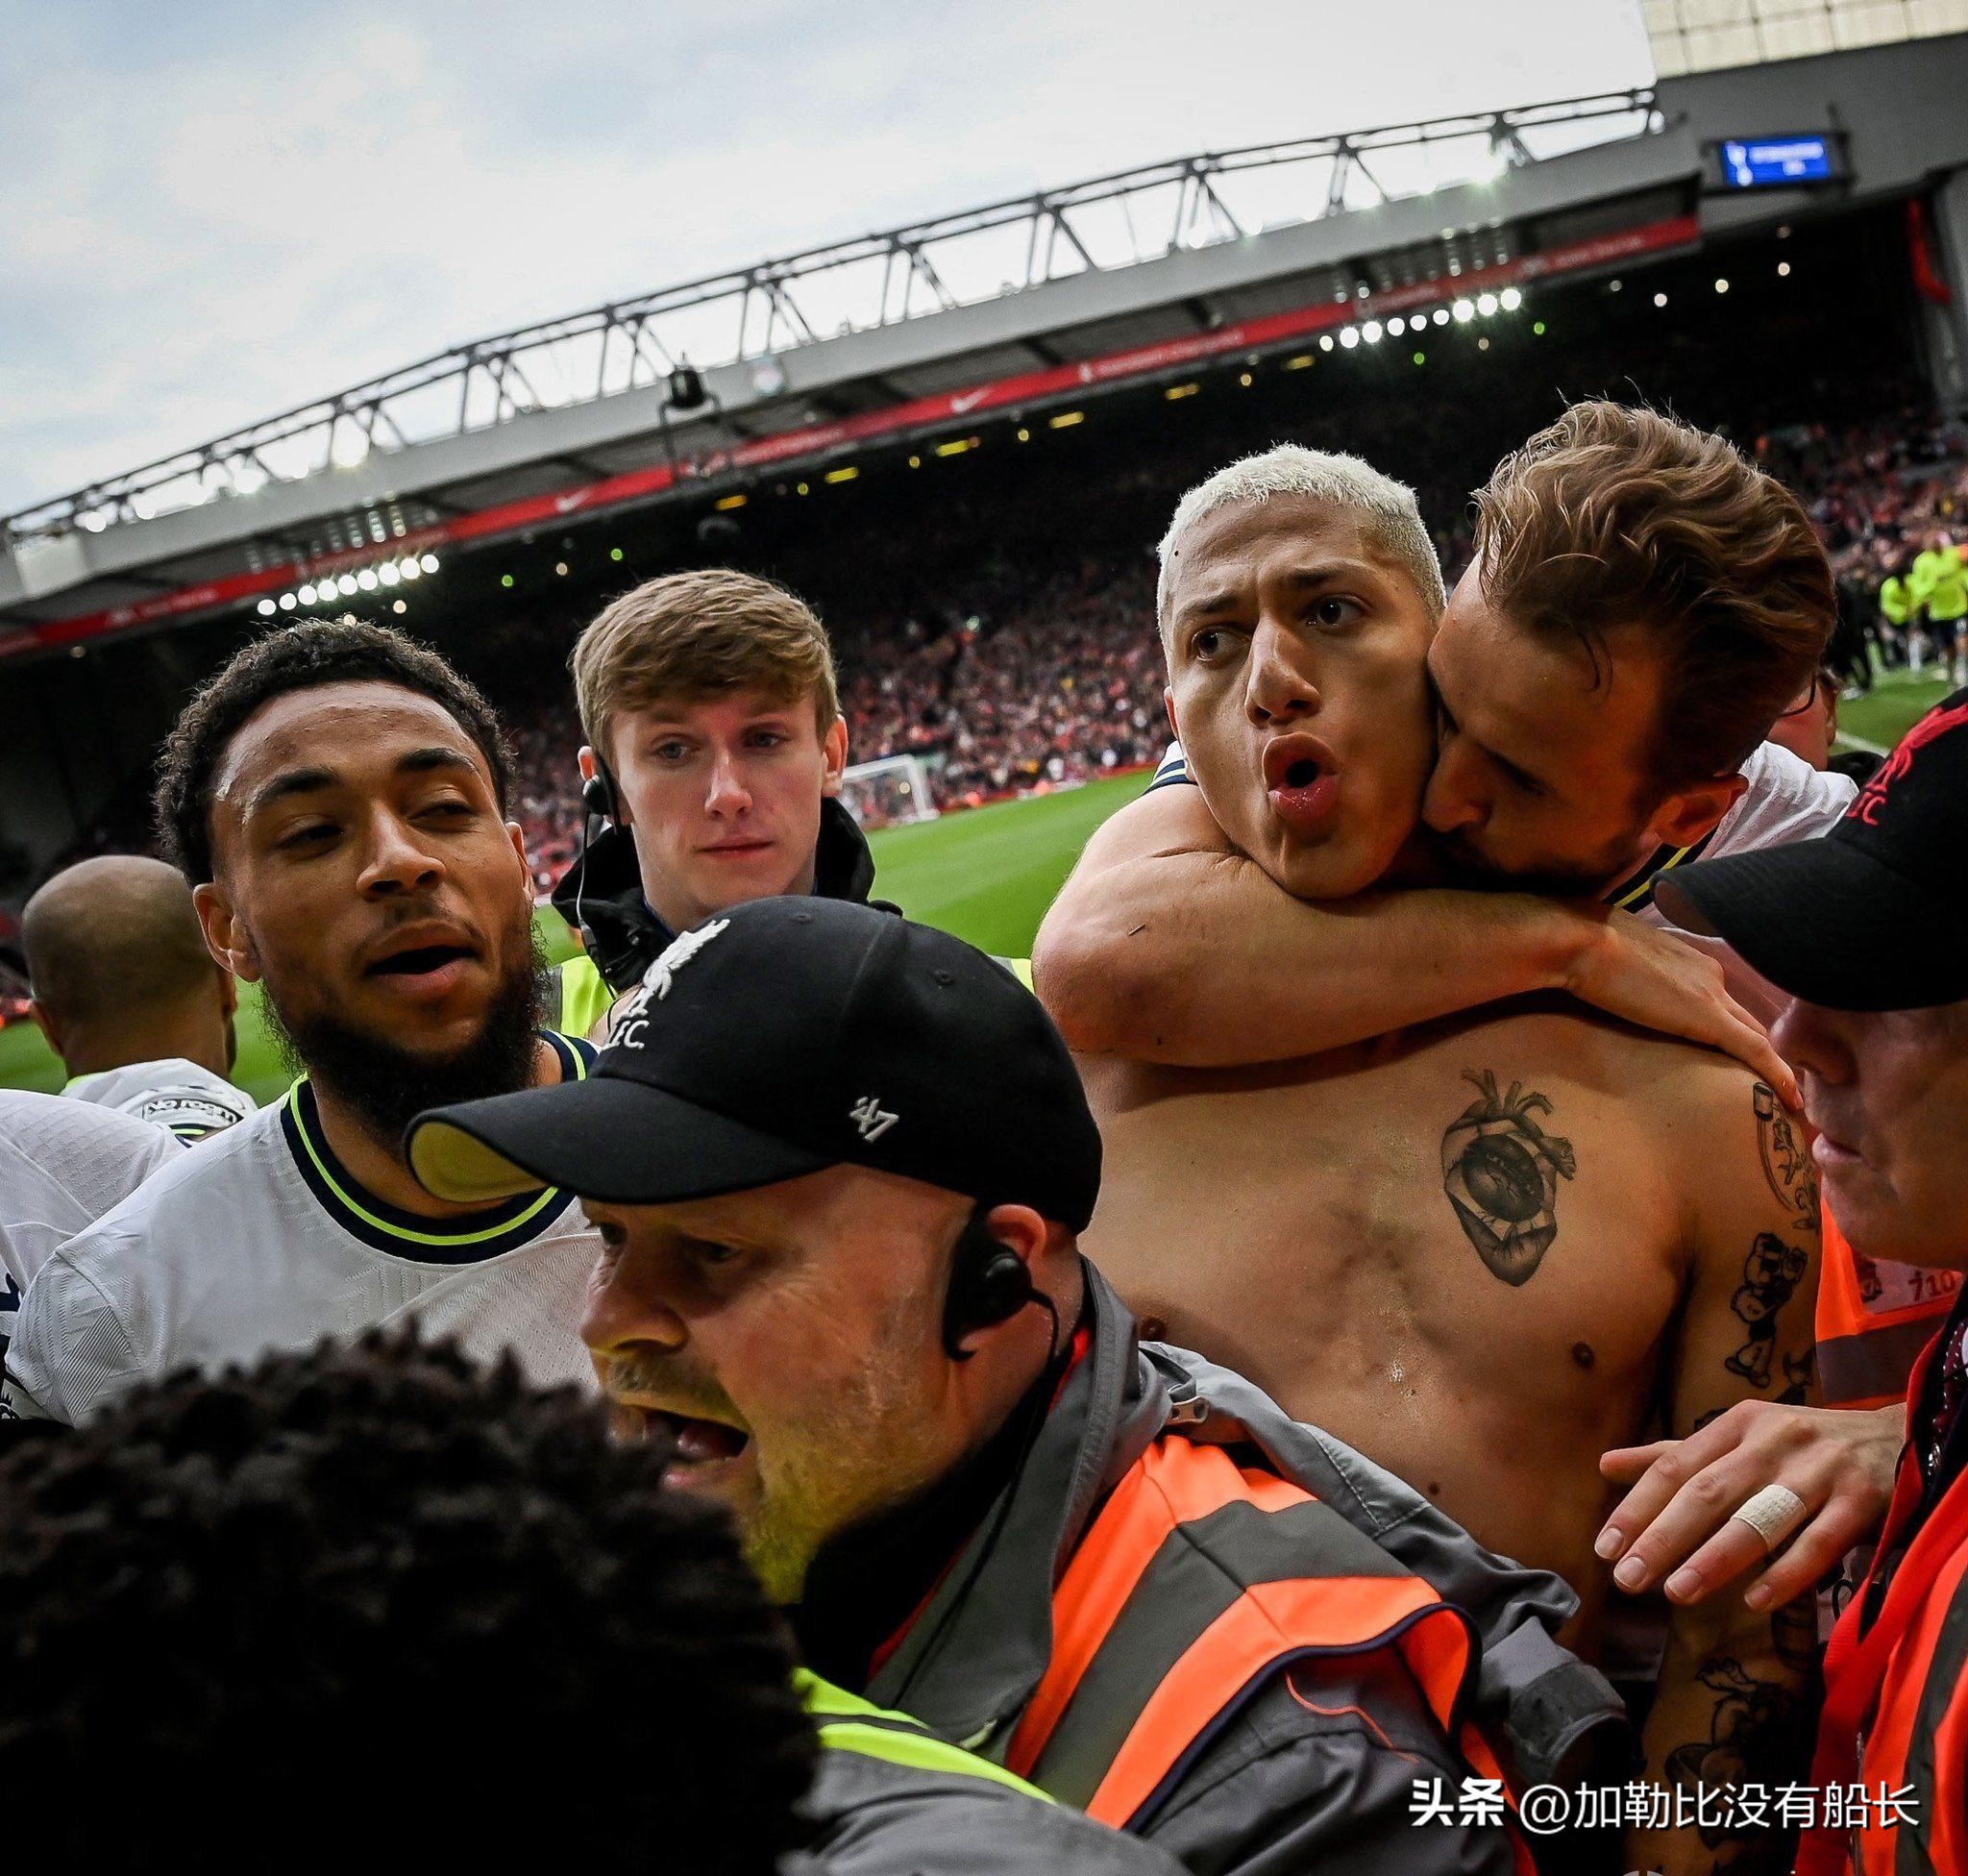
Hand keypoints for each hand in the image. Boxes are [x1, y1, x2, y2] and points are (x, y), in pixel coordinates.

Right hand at [1563, 911, 1799, 1107]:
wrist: (1583, 941)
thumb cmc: (1584, 946)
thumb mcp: (1616, 962)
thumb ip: (1632, 977)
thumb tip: (1618, 991)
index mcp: (1690, 962)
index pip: (1722, 1002)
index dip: (1734, 1028)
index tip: (1737, 1053)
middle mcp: (1711, 976)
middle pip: (1747, 1020)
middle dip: (1763, 1050)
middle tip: (1776, 1082)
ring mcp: (1712, 996)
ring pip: (1756, 1036)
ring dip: (1772, 1064)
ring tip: (1786, 1097)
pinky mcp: (1707, 1019)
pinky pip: (1754, 1051)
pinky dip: (1777, 1075)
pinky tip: (1791, 1100)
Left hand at [1596, 1401, 1903, 1610]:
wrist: (1895, 1439)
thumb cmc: (1799, 1447)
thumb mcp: (1739, 1439)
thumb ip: (1677, 1455)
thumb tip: (1605, 1464)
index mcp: (1737, 1424)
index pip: (1675, 1466)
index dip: (1638, 1507)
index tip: (1605, 1548)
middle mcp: (1774, 1440)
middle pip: (1709, 1493)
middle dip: (1663, 1538)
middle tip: (1627, 1580)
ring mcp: (1819, 1470)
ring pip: (1759, 1518)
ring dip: (1715, 1558)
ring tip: (1677, 1592)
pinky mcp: (1862, 1501)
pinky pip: (1819, 1543)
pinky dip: (1785, 1573)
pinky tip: (1754, 1601)